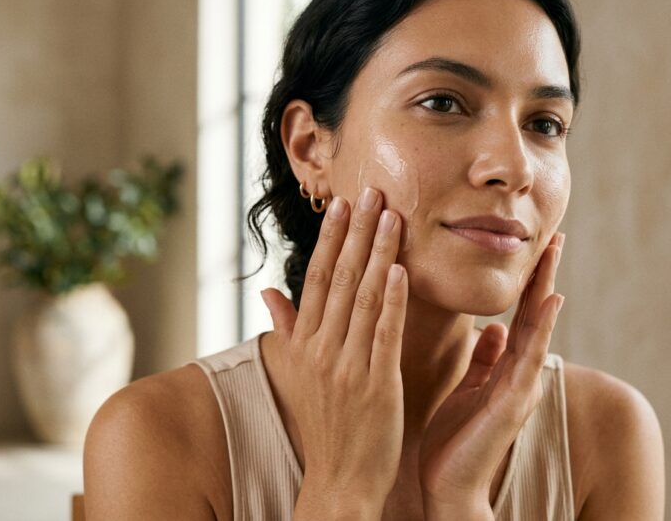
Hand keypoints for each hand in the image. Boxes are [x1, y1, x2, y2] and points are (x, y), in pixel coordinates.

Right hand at [261, 187, 407, 512]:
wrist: (339, 480)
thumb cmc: (323, 424)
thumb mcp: (297, 373)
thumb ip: (286, 328)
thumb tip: (268, 291)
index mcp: (304, 343)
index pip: (318, 279)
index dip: (331, 238)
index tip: (343, 204)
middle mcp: (320, 349)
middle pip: (340, 278)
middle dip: (357, 231)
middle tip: (373, 191)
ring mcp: (347, 366)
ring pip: (364, 297)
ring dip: (378, 253)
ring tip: (392, 215)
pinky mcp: (376, 384)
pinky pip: (384, 333)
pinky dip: (392, 299)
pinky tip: (401, 269)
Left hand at [418, 232, 565, 512]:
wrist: (447, 486)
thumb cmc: (453, 440)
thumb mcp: (468, 389)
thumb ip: (484, 359)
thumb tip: (492, 327)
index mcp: (503, 368)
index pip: (517, 313)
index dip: (526, 279)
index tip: (535, 243)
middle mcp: (518, 374)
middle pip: (532, 314)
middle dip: (543, 274)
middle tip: (555, 234)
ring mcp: (519, 387)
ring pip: (536, 329)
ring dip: (546, 289)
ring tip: (554, 253)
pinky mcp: (513, 403)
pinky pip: (527, 358)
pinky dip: (541, 328)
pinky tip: (549, 302)